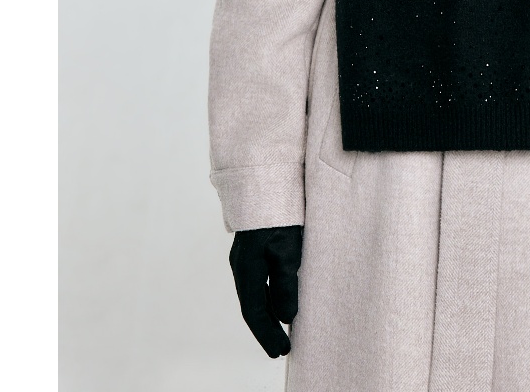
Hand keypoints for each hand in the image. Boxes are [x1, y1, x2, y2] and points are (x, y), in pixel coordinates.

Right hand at [229, 225, 303, 356]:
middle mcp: (242, 265)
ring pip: (255, 292)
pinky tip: (279, 298)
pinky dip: (268, 296)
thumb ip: (286, 282)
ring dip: (268, 312)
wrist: (265, 179)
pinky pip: (259, 280)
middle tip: (281, 347)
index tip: (281, 351)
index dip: (268, 333)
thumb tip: (287, 316)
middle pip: (253, 305)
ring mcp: (246, 255)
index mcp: (247, 269)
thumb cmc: (278, 212)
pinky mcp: (255, 247)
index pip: (255, 311)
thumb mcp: (287, 248)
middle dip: (266, 328)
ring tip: (282, 329)